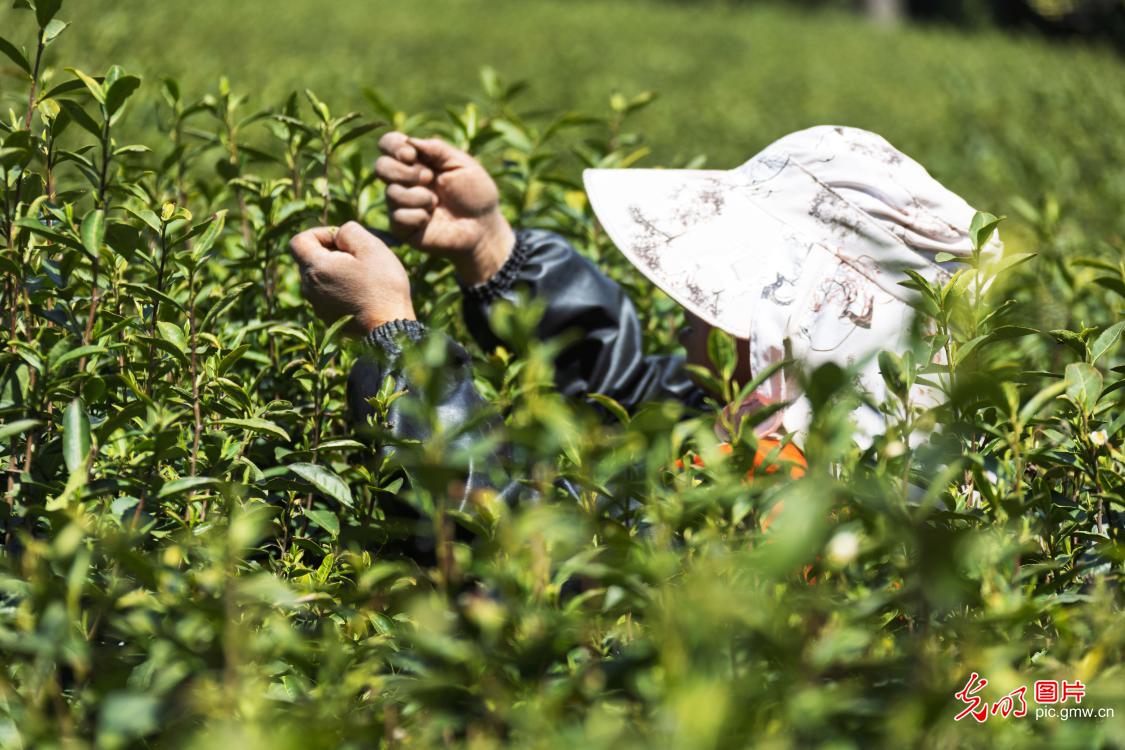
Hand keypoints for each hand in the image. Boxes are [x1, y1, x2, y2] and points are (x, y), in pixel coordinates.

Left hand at [288, 221, 414, 334]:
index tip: (342, 241)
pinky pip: (327, 294)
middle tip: (358, 257)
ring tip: (362, 276)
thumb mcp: (371, 247)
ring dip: (336, 270)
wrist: (389, 328)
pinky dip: (339, 288)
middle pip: (309, 259)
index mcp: (314, 268)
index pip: (298, 240)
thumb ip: (349, 231)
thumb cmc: (381, 287)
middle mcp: (308, 287)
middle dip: (330, 252)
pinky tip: (361, 293)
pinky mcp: (327, 318)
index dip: (319, 233)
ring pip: (319, 277)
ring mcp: (316, 305)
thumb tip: (338, 235)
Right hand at [376, 131, 513, 284]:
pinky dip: (418, 216)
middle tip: (429, 178)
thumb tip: (409, 141)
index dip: (393, 145)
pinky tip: (430, 220)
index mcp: (416, 160)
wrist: (483, 227)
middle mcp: (403, 181)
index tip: (412, 154)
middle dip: (404, 172)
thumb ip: (437, 149)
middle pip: (381, 167)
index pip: (388, 144)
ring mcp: (400, 205)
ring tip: (436, 203)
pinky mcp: (401, 228)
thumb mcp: (462, 164)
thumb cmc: (476, 194)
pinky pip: (398, 217)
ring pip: (391, 193)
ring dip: (418, 196)